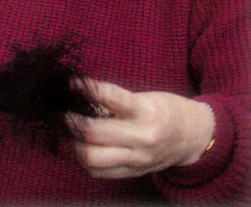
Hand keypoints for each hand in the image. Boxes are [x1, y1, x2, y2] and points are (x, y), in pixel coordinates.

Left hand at [66, 78, 214, 178]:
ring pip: (92, 157)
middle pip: (94, 134)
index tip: (72, 82)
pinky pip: (99, 172)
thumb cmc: (163, 110)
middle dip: (72, 121)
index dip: (87, 88)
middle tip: (63, 111)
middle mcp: (142, 138)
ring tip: (71, 130)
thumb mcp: (143, 97)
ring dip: (75, 143)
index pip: (110, 97)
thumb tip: (80, 93)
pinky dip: (84, 158)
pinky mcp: (133, 173)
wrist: (191, 136)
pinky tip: (81, 145)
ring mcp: (137, 160)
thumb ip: (114, 99)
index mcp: (146, 112)